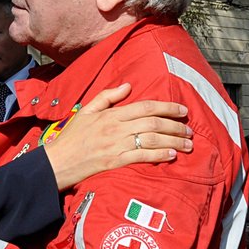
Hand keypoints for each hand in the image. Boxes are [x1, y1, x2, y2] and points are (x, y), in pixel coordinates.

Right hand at [42, 83, 191, 190]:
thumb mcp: (86, 110)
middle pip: (153, 123)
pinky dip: (160, 155)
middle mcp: (117, 128)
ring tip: (188, 144)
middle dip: (176, 126)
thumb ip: (108, 97)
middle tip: (190, 130)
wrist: (58, 161)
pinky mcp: (116, 162)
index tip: (183, 110)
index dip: (167, 107)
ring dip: (173, 141)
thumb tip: (128, 86)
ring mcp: (117, 146)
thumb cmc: (71, 136)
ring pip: (152, 140)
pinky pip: (142, 157)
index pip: (145, 107)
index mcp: (112, 114)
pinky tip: (172, 155)